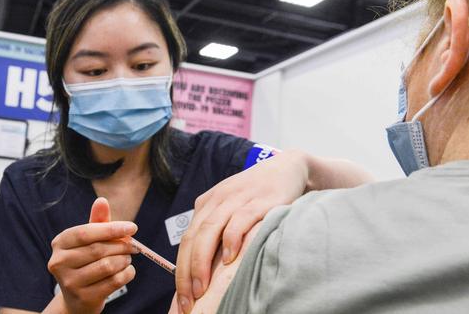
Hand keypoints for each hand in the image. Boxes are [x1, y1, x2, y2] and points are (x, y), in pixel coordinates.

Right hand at [48, 197, 137, 313]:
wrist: (78, 298)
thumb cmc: (86, 261)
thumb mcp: (90, 240)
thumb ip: (97, 221)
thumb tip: (101, 201)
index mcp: (60, 242)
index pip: (86, 232)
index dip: (111, 229)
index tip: (133, 227)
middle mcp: (59, 262)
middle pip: (98, 249)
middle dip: (121, 246)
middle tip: (134, 245)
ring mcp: (69, 282)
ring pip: (107, 266)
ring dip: (124, 260)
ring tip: (127, 258)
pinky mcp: (83, 297)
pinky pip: (113, 282)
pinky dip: (127, 274)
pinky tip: (127, 271)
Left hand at [175, 150, 372, 312]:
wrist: (287, 168)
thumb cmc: (258, 196)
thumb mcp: (232, 209)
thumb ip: (219, 232)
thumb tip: (206, 272)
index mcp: (206, 204)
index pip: (186, 240)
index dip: (180, 270)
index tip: (181, 297)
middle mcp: (217, 200)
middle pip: (193, 238)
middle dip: (187, 271)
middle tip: (188, 299)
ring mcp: (236, 198)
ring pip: (210, 230)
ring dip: (202, 261)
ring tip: (201, 287)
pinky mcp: (258, 200)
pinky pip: (239, 220)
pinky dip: (231, 239)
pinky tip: (229, 259)